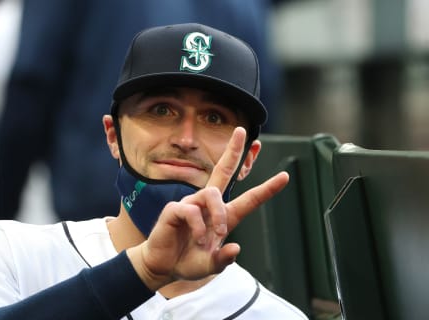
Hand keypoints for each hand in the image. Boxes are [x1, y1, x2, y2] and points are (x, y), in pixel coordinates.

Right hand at [127, 127, 288, 290]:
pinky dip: (198, 227)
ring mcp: (191, 204)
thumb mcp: (210, 266)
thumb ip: (223, 260)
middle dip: (233, 151)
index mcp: (223, 217)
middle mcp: (208, 205)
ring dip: (217, 216)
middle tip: (243, 132)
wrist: (163, 267)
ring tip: (212, 238)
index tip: (285, 177)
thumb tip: (235, 248)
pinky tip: (197, 239)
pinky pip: (191, 210)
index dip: (267, 188)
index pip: (249, 199)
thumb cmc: (188, 262)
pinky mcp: (175, 209)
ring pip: (211, 194)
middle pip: (222, 170)